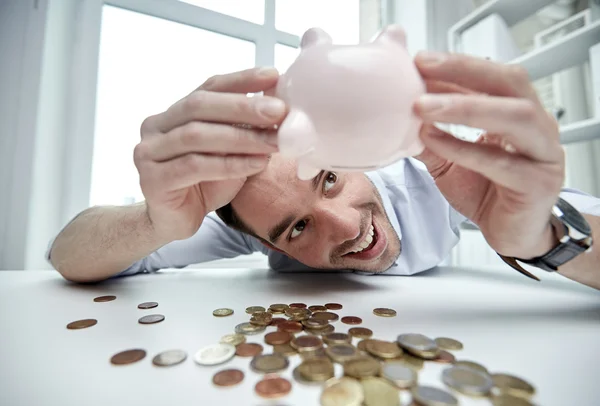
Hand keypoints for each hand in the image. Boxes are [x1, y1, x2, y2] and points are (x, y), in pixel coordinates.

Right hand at [134, 67, 285, 241]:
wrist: (175, 222)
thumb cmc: (204, 184)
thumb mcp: (231, 151)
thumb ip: (245, 129)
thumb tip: (279, 107)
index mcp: (174, 113)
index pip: (208, 87)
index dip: (241, 79)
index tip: (272, 75)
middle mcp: (156, 127)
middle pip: (200, 106)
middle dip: (243, 107)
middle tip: (279, 110)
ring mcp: (149, 152)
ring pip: (197, 136)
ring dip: (241, 138)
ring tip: (274, 142)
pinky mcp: (152, 180)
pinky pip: (195, 166)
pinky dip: (230, 164)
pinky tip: (256, 164)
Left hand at [412, 52, 564, 258]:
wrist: (512, 235)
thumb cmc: (487, 192)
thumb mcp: (449, 160)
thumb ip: (430, 136)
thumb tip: (397, 114)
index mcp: (518, 114)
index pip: (492, 77)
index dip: (457, 67)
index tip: (419, 61)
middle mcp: (537, 127)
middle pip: (510, 83)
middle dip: (465, 71)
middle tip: (424, 68)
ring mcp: (542, 154)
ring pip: (514, 117)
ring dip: (465, 107)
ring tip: (423, 106)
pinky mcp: (537, 184)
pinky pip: (500, 162)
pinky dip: (463, 148)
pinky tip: (434, 140)